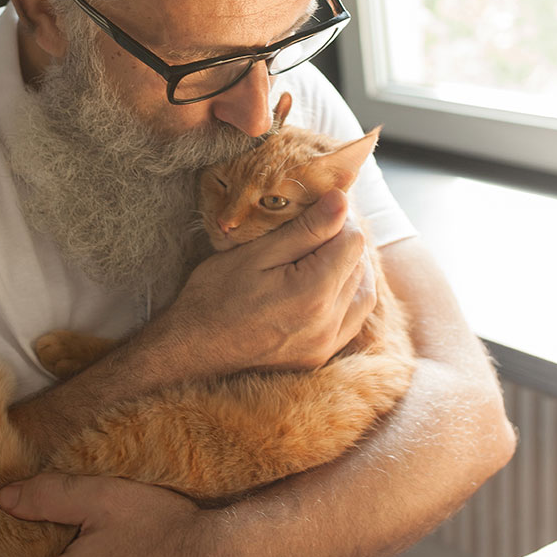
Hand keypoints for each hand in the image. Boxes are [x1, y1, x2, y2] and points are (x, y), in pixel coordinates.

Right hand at [170, 189, 375, 374]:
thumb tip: (342, 200)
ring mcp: (325, 344)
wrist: (192, 348)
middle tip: (312, 228)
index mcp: (313, 293)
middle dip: (342, 241)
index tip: (314, 211)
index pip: (353, 241)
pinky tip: (327, 284)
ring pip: (363, 292)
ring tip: (321, 254)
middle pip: (359, 265)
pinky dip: (349, 296)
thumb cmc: (215, 295)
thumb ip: (305, 229)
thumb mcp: (256, 253)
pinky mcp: (319, 356)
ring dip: (350, 268)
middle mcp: (327, 323)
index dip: (338, 218)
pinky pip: (353, 320)